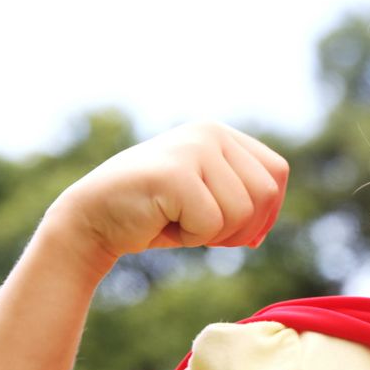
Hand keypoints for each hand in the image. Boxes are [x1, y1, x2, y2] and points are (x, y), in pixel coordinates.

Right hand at [47, 121, 288, 261]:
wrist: (92, 220)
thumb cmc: (155, 215)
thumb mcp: (208, 199)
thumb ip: (243, 198)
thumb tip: (268, 222)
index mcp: (221, 133)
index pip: (277, 172)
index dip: (268, 210)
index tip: (242, 232)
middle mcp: (210, 132)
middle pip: (266, 193)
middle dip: (242, 227)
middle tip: (203, 230)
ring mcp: (192, 148)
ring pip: (242, 211)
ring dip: (213, 233)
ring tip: (179, 220)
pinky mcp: (174, 173)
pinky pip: (212, 222)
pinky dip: (192, 237)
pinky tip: (163, 222)